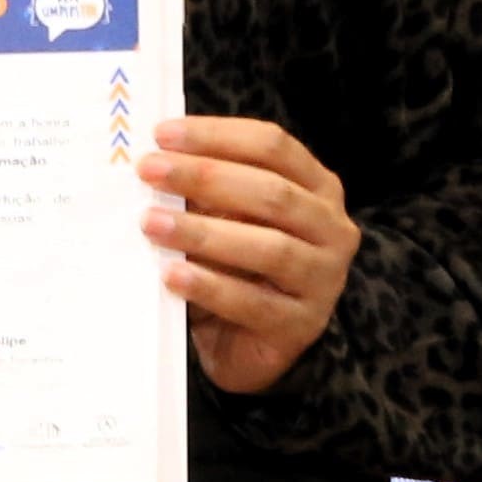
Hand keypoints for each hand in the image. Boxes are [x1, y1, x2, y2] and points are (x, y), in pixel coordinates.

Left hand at [144, 116, 355, 397]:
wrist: (249, 346)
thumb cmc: (235, 269)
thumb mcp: (225, 219)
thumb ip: (205, 192)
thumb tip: (154, 163)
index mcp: (317, 188)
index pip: (273, 146)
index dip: (217, 136)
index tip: (162, 135)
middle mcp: (332, 228)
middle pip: (272, 193)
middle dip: (205, 177)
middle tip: (149, 171)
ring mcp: (324, 279)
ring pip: (270, 248)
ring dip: (204, 233)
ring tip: (152, 224)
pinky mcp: (303, 325)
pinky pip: (255, 304)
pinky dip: (210, 287)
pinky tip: (172, 276)